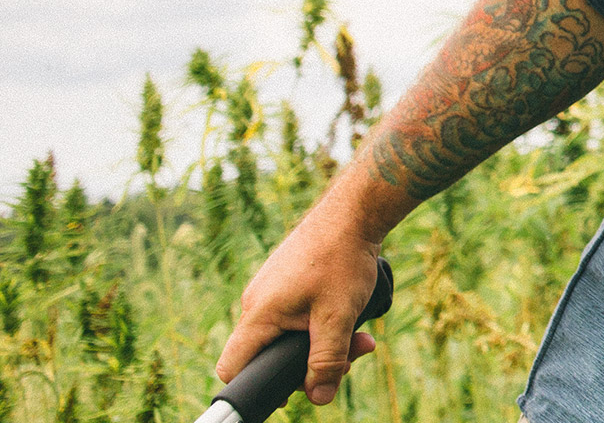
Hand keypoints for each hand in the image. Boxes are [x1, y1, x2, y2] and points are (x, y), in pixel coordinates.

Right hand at [216, 202, 382, 405]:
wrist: (354, 214)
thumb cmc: (342, 259)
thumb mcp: (338, 316)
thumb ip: (327, 360)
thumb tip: (318, 398)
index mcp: (259, 314)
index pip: (233, 365)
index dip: (255, 386)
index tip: (290, 391)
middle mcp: (258, 303)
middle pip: (270, 354)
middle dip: (310, 365)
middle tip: (348, 362)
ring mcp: (272, 292)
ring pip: (290, 336)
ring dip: (325, 345)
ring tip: (361, 340)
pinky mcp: (288, 284)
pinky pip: (298, 317)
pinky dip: (324, 325)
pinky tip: (352, 321)